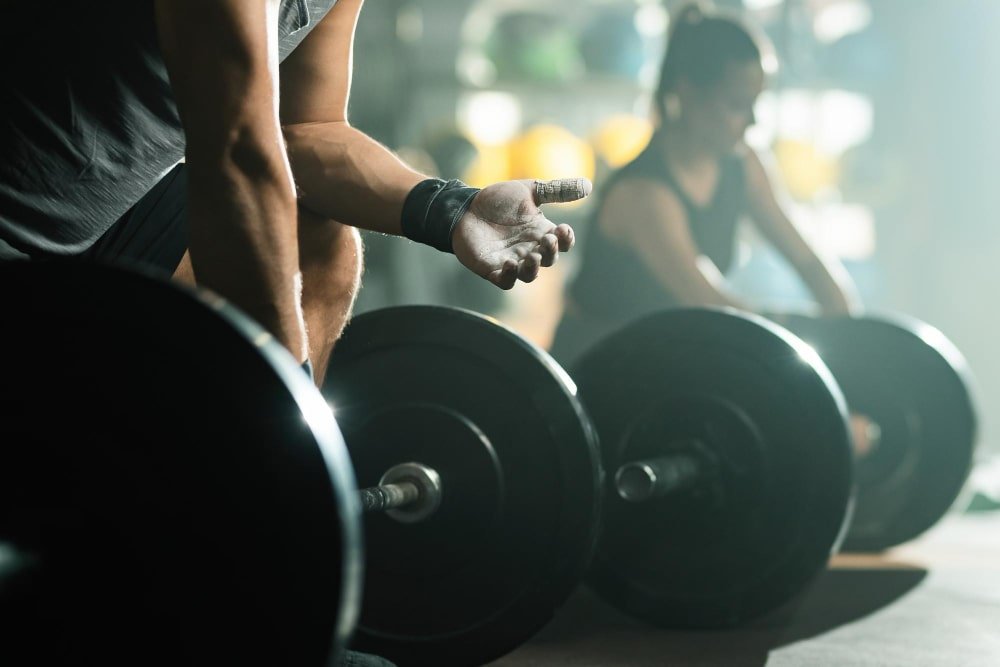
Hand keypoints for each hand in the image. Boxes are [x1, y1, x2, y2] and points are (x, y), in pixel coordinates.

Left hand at [452, 178, 591, 288]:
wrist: (464, 207)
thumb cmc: (497, 200)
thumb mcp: (529, 190)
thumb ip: (556, 190)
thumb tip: (588, 185)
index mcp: (540, 232)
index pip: (562, 243)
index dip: (566, 240)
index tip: (563, 229)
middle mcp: (529, 249)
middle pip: (547, 260)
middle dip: (551, 252)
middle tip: (547, 239)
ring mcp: (511, 261)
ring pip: (529, 275)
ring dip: (533, 269)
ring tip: (532, 256)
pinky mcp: (492, 269)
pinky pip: (505, 281)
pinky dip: (510, 276)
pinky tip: (509, 263)